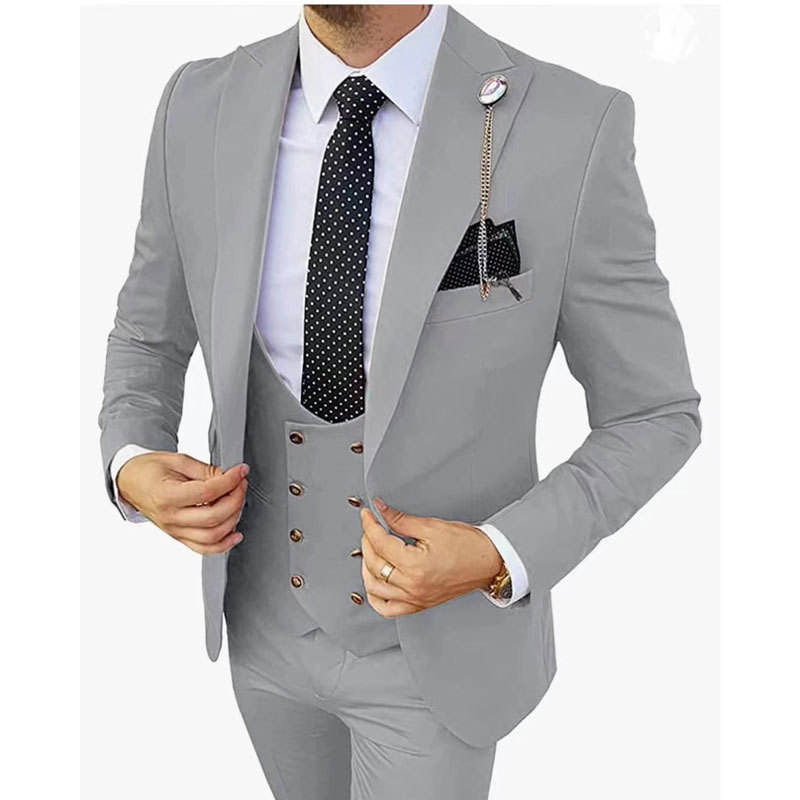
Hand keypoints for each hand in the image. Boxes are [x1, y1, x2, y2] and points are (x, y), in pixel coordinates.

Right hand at [117, 452, 248, 554]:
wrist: (131, 482)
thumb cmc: (150, 469)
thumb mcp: (177, 460)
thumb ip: (205, 471)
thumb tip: (229, 477)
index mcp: (167, 496)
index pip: (207, 492)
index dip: (230, 481)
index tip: (241, 471)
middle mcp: (170, 518)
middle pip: (213, 517)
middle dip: (235, 499)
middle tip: (241, 484)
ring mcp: (174, 530)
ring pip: (211, 537)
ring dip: (233, 519)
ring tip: (238, 502)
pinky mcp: (178, 537)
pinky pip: (203, 548)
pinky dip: (223, 544)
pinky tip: (235, 533)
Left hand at [359, 498, 503, 616]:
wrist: (488, 562)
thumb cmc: (468, 545)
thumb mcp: (432, 527)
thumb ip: (401, 520)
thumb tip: (381, 511)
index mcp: (415, 565)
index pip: (380, 543)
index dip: (370, 525)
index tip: (368, 515)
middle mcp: (412, 586)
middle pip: (375, 564)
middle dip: (367, 541)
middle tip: (371, 527)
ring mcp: (414, 598)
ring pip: (374, 588)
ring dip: (367, 567)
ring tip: (371, 551)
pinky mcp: (418, 605)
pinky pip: (387, 609)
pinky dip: (375, 596)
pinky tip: (374, 581)